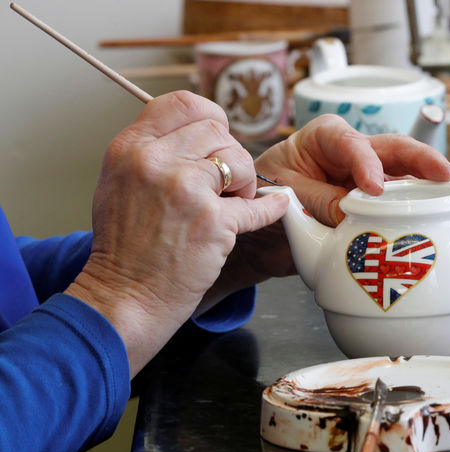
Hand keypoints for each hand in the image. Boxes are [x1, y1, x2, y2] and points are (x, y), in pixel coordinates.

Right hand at [66, 91, 288, 374]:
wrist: (123, 295)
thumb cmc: (124, 247)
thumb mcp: (118, 182)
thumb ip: (151, 152)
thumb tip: (193, 133)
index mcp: (130, 147)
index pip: (182, 103)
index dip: (210, 118)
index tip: (218, 137)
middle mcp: (155, 161)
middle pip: (217, 130)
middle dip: (230, 156)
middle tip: (227, 184)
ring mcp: (185, 190)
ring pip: (240, 161)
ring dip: (245, 183)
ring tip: (232, 205)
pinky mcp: (213, 222)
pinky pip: (259, 205)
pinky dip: (272, 208)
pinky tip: (277, 207)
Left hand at [255, 113, 449, 225]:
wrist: (261, 228)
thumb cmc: (265, 194)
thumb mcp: (284, 193)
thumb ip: (318, 201)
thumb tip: (352, 214)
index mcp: (326, 138)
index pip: (352, 143)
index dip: (366, 164)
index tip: (374, 187)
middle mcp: (353, 154)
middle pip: (394, 150)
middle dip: (422, 160)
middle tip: (445, 174)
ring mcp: (367, 180)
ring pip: (403, 178)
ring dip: (425, 188)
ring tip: (449, 199)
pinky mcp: (375, 206)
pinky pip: (398, 207)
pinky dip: (414, 213)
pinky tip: (432, 220)